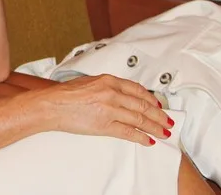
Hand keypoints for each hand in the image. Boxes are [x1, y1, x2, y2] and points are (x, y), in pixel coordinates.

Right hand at [28, 74, 173, 145]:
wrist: (52, 104)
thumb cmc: (65, 94)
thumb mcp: (88, 82)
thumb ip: (106, 86)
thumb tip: (119, 94)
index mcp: (108, 80)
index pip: (137, 89)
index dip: (151, 98)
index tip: (158, 104)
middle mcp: (112, 93)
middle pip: (143, 105)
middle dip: (159, 115)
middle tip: (168, 121)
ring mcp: (110, 109)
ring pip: (139, 119)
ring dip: (154, 127)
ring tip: (163, 132)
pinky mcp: (105, 125)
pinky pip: (128, 132)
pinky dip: (141, 137)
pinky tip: (148, 140)